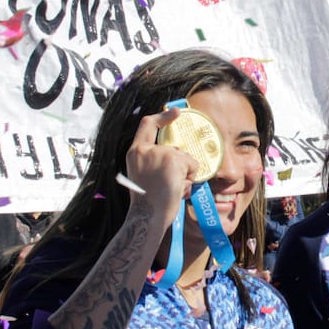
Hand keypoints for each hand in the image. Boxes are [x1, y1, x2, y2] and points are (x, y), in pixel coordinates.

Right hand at [125, 108, 200, 225]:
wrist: (147, 217)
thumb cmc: (148, 204)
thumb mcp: (144, 177)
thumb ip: (155, 163)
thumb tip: (180, 158)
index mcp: (135, 153)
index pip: (147, 124)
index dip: (163, 117)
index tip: (176, 112)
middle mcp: (146, 150)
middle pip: (175, 150)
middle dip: (181, 168)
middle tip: (169, 188)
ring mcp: (160, 153)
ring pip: (186, 159)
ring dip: (185, 176)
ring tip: (171, 191)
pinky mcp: (173, 160)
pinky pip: (193, 166)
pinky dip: (191, 179)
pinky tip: (178, 190)